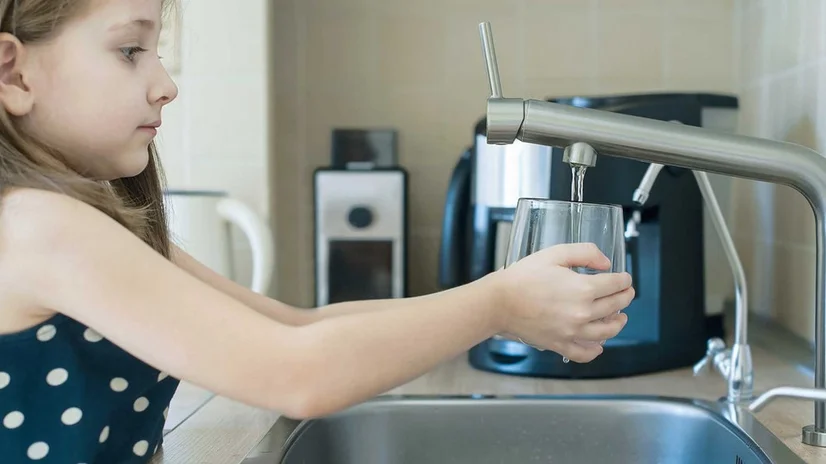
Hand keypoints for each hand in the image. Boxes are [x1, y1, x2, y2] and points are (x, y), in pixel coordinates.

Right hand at [489, 242, 633, 362]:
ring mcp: (572, 332)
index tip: (624, 278)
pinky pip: (585, 353)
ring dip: (618, 323)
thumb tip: (606, 264)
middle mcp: (582, 313)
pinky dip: (596, 350)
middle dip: (625, 297)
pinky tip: (598, 344)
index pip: (616, 285)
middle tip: (626, 293)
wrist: (499, 302)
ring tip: (619, 317)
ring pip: (607, 332)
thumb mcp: (555, 253)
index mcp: (583, 289)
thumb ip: (585, 253)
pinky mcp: (560, 345)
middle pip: (616, 306)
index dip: (624, 279)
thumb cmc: (523, 277)